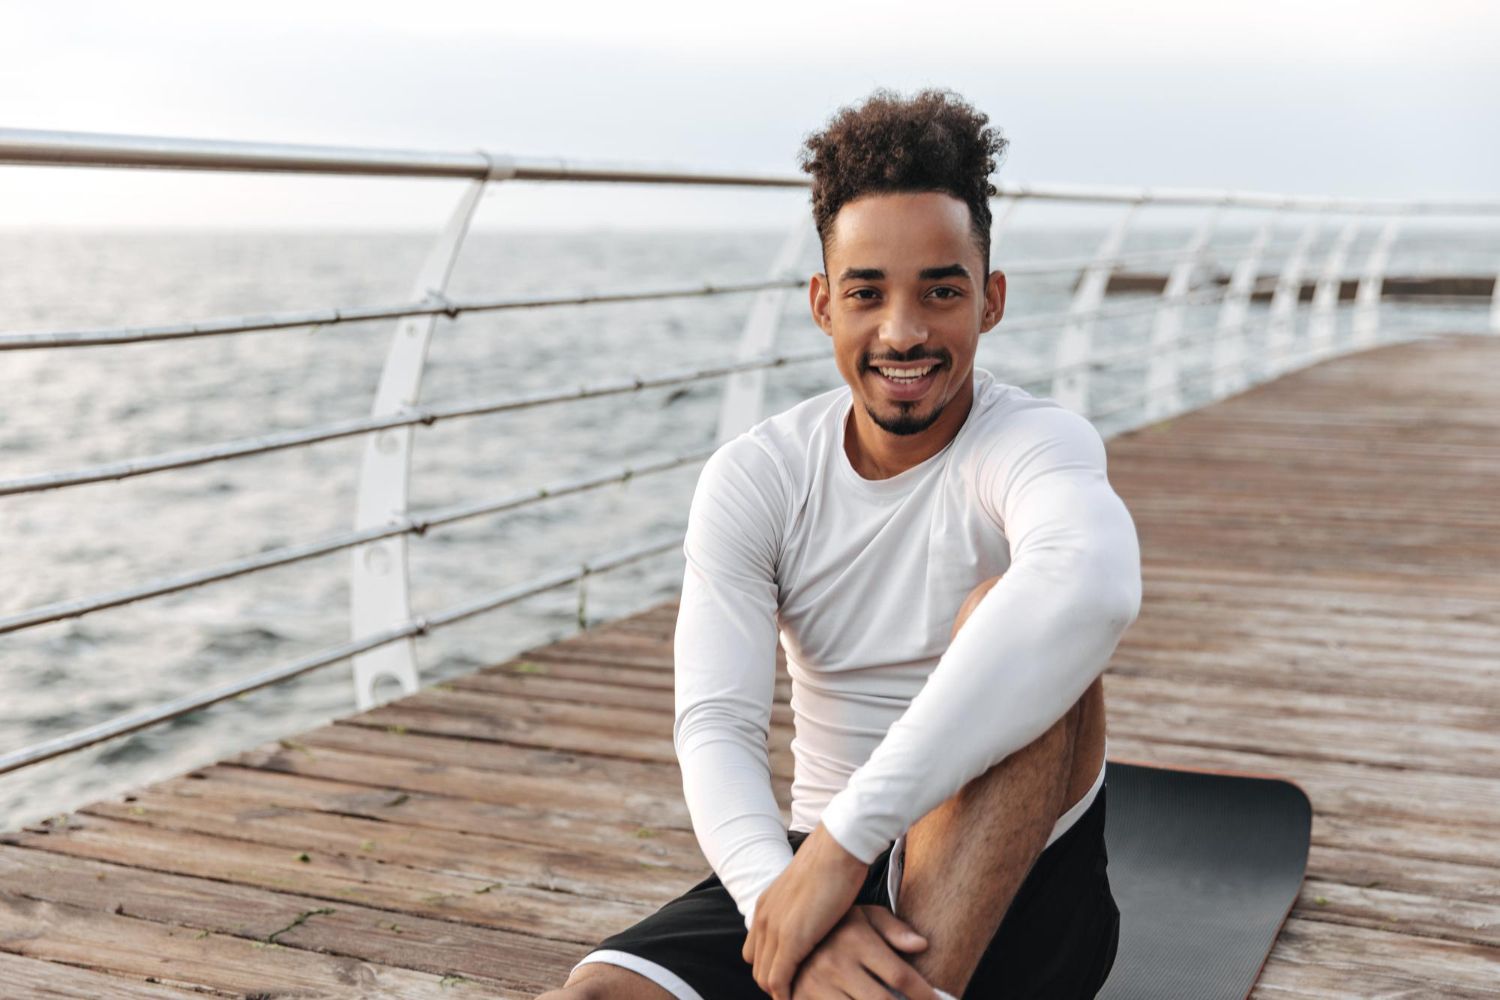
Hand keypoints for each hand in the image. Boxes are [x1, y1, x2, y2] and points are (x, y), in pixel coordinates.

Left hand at [742, 823, 868, 999]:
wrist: (840, 846)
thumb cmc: (835, 864)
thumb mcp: (809, 891)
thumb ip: (803, 909)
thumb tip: (814, 920)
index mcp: (766, 906)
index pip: (757, 952)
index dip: (774, 969)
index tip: (795, 980)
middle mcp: (763, 918)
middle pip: (758, 967)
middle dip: (776, 984)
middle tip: (801, 992)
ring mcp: (774, 929)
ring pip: (765, 977)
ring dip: (782, 992)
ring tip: (805, 997)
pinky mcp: (791, 939)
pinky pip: (779, 980)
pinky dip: (787, 996)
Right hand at [790, 904, 944, 999]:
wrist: (787, 926)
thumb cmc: (837, 924)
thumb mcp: (865, 915)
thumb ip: (894, 929)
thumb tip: (922, 945)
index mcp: (856, 940)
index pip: (900, 975)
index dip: (925, 995)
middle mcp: (836, 963)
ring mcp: (817, 984)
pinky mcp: (802, 998)